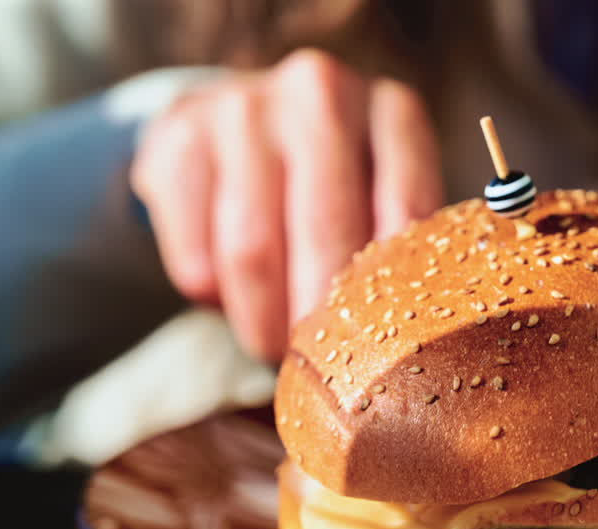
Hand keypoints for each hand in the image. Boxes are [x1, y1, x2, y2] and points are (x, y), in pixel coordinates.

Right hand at [131, 49, 443, 360]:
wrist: (235, 128)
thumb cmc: (332, 182)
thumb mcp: (382, 194)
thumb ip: (405, 249)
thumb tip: (419, 340)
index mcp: (392, 110)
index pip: (406, 207)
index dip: (395, 287)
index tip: (387, 349)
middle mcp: (322, 92)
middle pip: (325, 227)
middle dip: (321, 316)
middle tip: (317, 367)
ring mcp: (245, 105)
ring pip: (252, 246)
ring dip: (260, 317)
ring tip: (269, 346)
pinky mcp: (178, 134)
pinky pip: (193, 245)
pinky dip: (207, 289)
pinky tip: (220, 297)